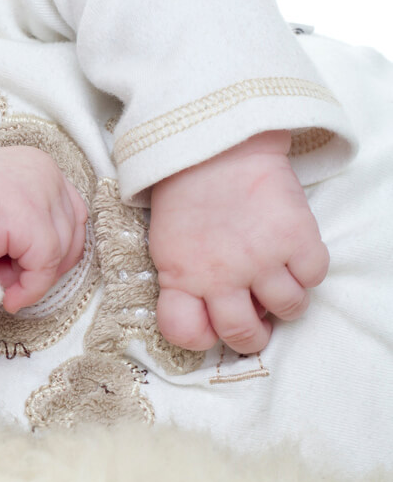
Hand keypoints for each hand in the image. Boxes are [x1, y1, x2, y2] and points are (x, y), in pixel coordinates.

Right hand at [0, 148, 87, 312]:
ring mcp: (32, 183)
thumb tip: (56, 260)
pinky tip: (4, 293)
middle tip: (10, 279)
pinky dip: (30, 286)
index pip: (72, 212)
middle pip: (75, 230)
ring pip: (62, 248)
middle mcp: (37, 165)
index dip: (54, 251)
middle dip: (46, 264)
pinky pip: (47, 261)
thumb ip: (29, 225)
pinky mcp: (23, 208)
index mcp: (31, 162)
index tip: (23, 271)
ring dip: (33, 276)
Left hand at [148, 130, 327, 353]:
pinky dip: (307, 268)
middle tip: (256, 318)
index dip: (201, 336)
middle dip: (252, 335)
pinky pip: (314, 277)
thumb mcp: (167, 242)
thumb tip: (218, 313)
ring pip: (290, 309)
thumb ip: (185, 281)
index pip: (184, 332)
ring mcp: (261, 258)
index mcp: (180, 275)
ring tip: (274, 275)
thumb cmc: (187, 195)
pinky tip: (290, 250)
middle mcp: (220, 275)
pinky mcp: (296, 238)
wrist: (215, 145)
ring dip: (285, 298)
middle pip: (242, 335)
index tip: (211, 326)